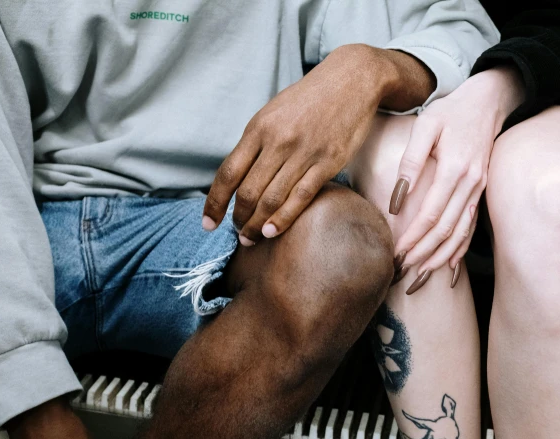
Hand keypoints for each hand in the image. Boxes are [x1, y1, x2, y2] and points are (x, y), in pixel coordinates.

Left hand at [203, 44, 434, 244]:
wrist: (352, 80)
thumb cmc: (310, 99)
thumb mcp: (274, 113)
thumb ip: (257, 142)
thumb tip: (239, 177)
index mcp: (259, 128)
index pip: (228, 173)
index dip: (214, 203)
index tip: (208, 224)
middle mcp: (278, 141)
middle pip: (248, 191)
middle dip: (238, 219)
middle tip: (237, 233)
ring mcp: (304, 153)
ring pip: (272, 199)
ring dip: (258, 224)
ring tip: (252, 238)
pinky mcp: (328, 162)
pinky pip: (301, 197)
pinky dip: (284, 218)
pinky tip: (273, 231)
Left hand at [389, 66, 525, 292]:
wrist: (490, 100)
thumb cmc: (453, 110)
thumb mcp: (426, 125)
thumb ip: (410, 162)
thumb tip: (397, 201)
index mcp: (455, 169)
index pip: (431, 214)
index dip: (413, 237)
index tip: (396, 253)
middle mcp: (471, 184)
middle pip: (446, 230)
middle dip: (423, 253)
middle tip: (402, 270)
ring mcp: (479, 190)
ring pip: (460, 233)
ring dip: (440, 257)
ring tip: (421, 275)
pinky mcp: (481, 191)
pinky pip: (471, 227)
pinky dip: (460, 249)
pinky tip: (449, 266)